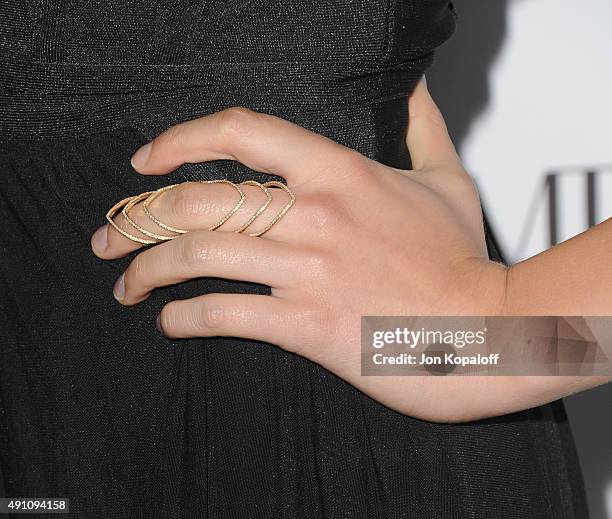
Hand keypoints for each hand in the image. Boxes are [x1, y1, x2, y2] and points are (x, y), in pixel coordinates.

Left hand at [91, 81, 510, 421]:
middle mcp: (314, 215)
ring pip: (199, 256)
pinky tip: (168, 322)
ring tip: (124, 284)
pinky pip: (224, 314)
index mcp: (341, 173)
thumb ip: (423, 126)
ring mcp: (307, 270)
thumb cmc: (464, 260)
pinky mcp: (307, 324)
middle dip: (138, 217)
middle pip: (199, 199)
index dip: (181, 138)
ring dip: (147, 270)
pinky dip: (184, 318)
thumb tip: (413, 84)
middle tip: (111, 236)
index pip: (241, 131)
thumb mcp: (448, 179)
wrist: (484, 333)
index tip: (148, 160)